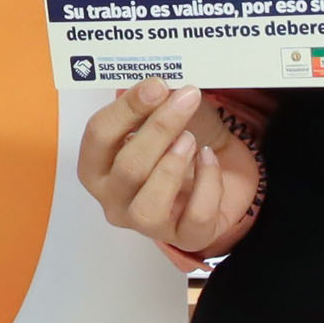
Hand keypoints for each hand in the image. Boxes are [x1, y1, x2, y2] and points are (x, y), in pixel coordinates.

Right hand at [77, 85, 258, 259]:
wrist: (225, 171)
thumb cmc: (184, 142)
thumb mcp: (167, 114)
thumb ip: (156, 101)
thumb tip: (156, 85)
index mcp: (98, 166)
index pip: (98, 136)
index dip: (127, 108)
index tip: (157, 85)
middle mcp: (114, 200)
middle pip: (127, 168)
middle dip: (159, 129)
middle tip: (185, 99)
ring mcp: (147, 224)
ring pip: (149, 205)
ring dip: (172, 166)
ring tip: (191, 138)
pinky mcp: (186, 237)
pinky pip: (195, 216)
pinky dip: (207, 182)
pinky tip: (209, 158)